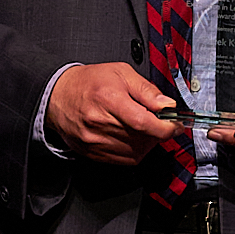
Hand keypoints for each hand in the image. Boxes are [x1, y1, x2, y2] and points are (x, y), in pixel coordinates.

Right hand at [44, 63, 180, 165]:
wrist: (58, 96)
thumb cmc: (88, 82)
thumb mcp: (121, 73)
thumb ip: (147, 90)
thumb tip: (167, 105)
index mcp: (109, 99)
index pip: (144, 122)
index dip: (166, 127)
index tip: (176, 125)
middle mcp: (100, 123)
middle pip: (142, 138)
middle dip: (158, 132)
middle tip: (160, 122)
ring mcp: (95, 141)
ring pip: (136, 152)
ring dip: (147, 143)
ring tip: (143, 127)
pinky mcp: (93, 153)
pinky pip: (124, 160)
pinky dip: (134, 151)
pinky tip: (132, 137)